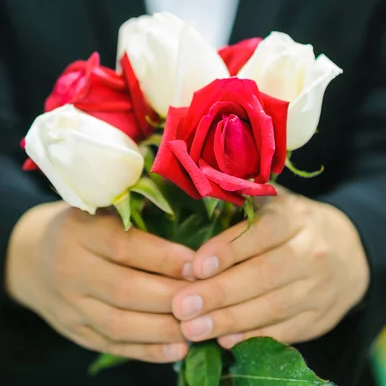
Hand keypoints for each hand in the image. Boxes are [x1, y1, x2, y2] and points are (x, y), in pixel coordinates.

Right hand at [6, 202, 192, 362]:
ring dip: (163, 329)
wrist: (30, 257)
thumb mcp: (98, 204)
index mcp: (79, 232)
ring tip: (200, 327)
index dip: (163, 257)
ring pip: (119, 323)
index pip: (124, 247)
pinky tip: (177, 349)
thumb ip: (132, 203)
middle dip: (170, 297)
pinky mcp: (74, 332)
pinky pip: (112, 345)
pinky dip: (146, 351)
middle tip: (208, 297)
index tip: (197, 264)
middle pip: (125, 290)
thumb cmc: (81, 224)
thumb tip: (177, 186)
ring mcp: (70, 306)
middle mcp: (71, 270)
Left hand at [173, 188, 369, 347]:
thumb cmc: (294, 222)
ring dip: (230, 320)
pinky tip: (224, 339)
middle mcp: (310, 252)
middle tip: (182, 305)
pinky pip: (285, 331)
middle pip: (264, 275)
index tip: (195, 266)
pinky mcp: (318, 318)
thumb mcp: (276, 200)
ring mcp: (317, 288)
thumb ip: (243, 198)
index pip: (261, 234)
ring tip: (192, 328)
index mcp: (295, 217)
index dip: (228, 250)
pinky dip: (252, 336)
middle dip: (220, 292)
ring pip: (273, 307)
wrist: (348, 251)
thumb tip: (202, 190)